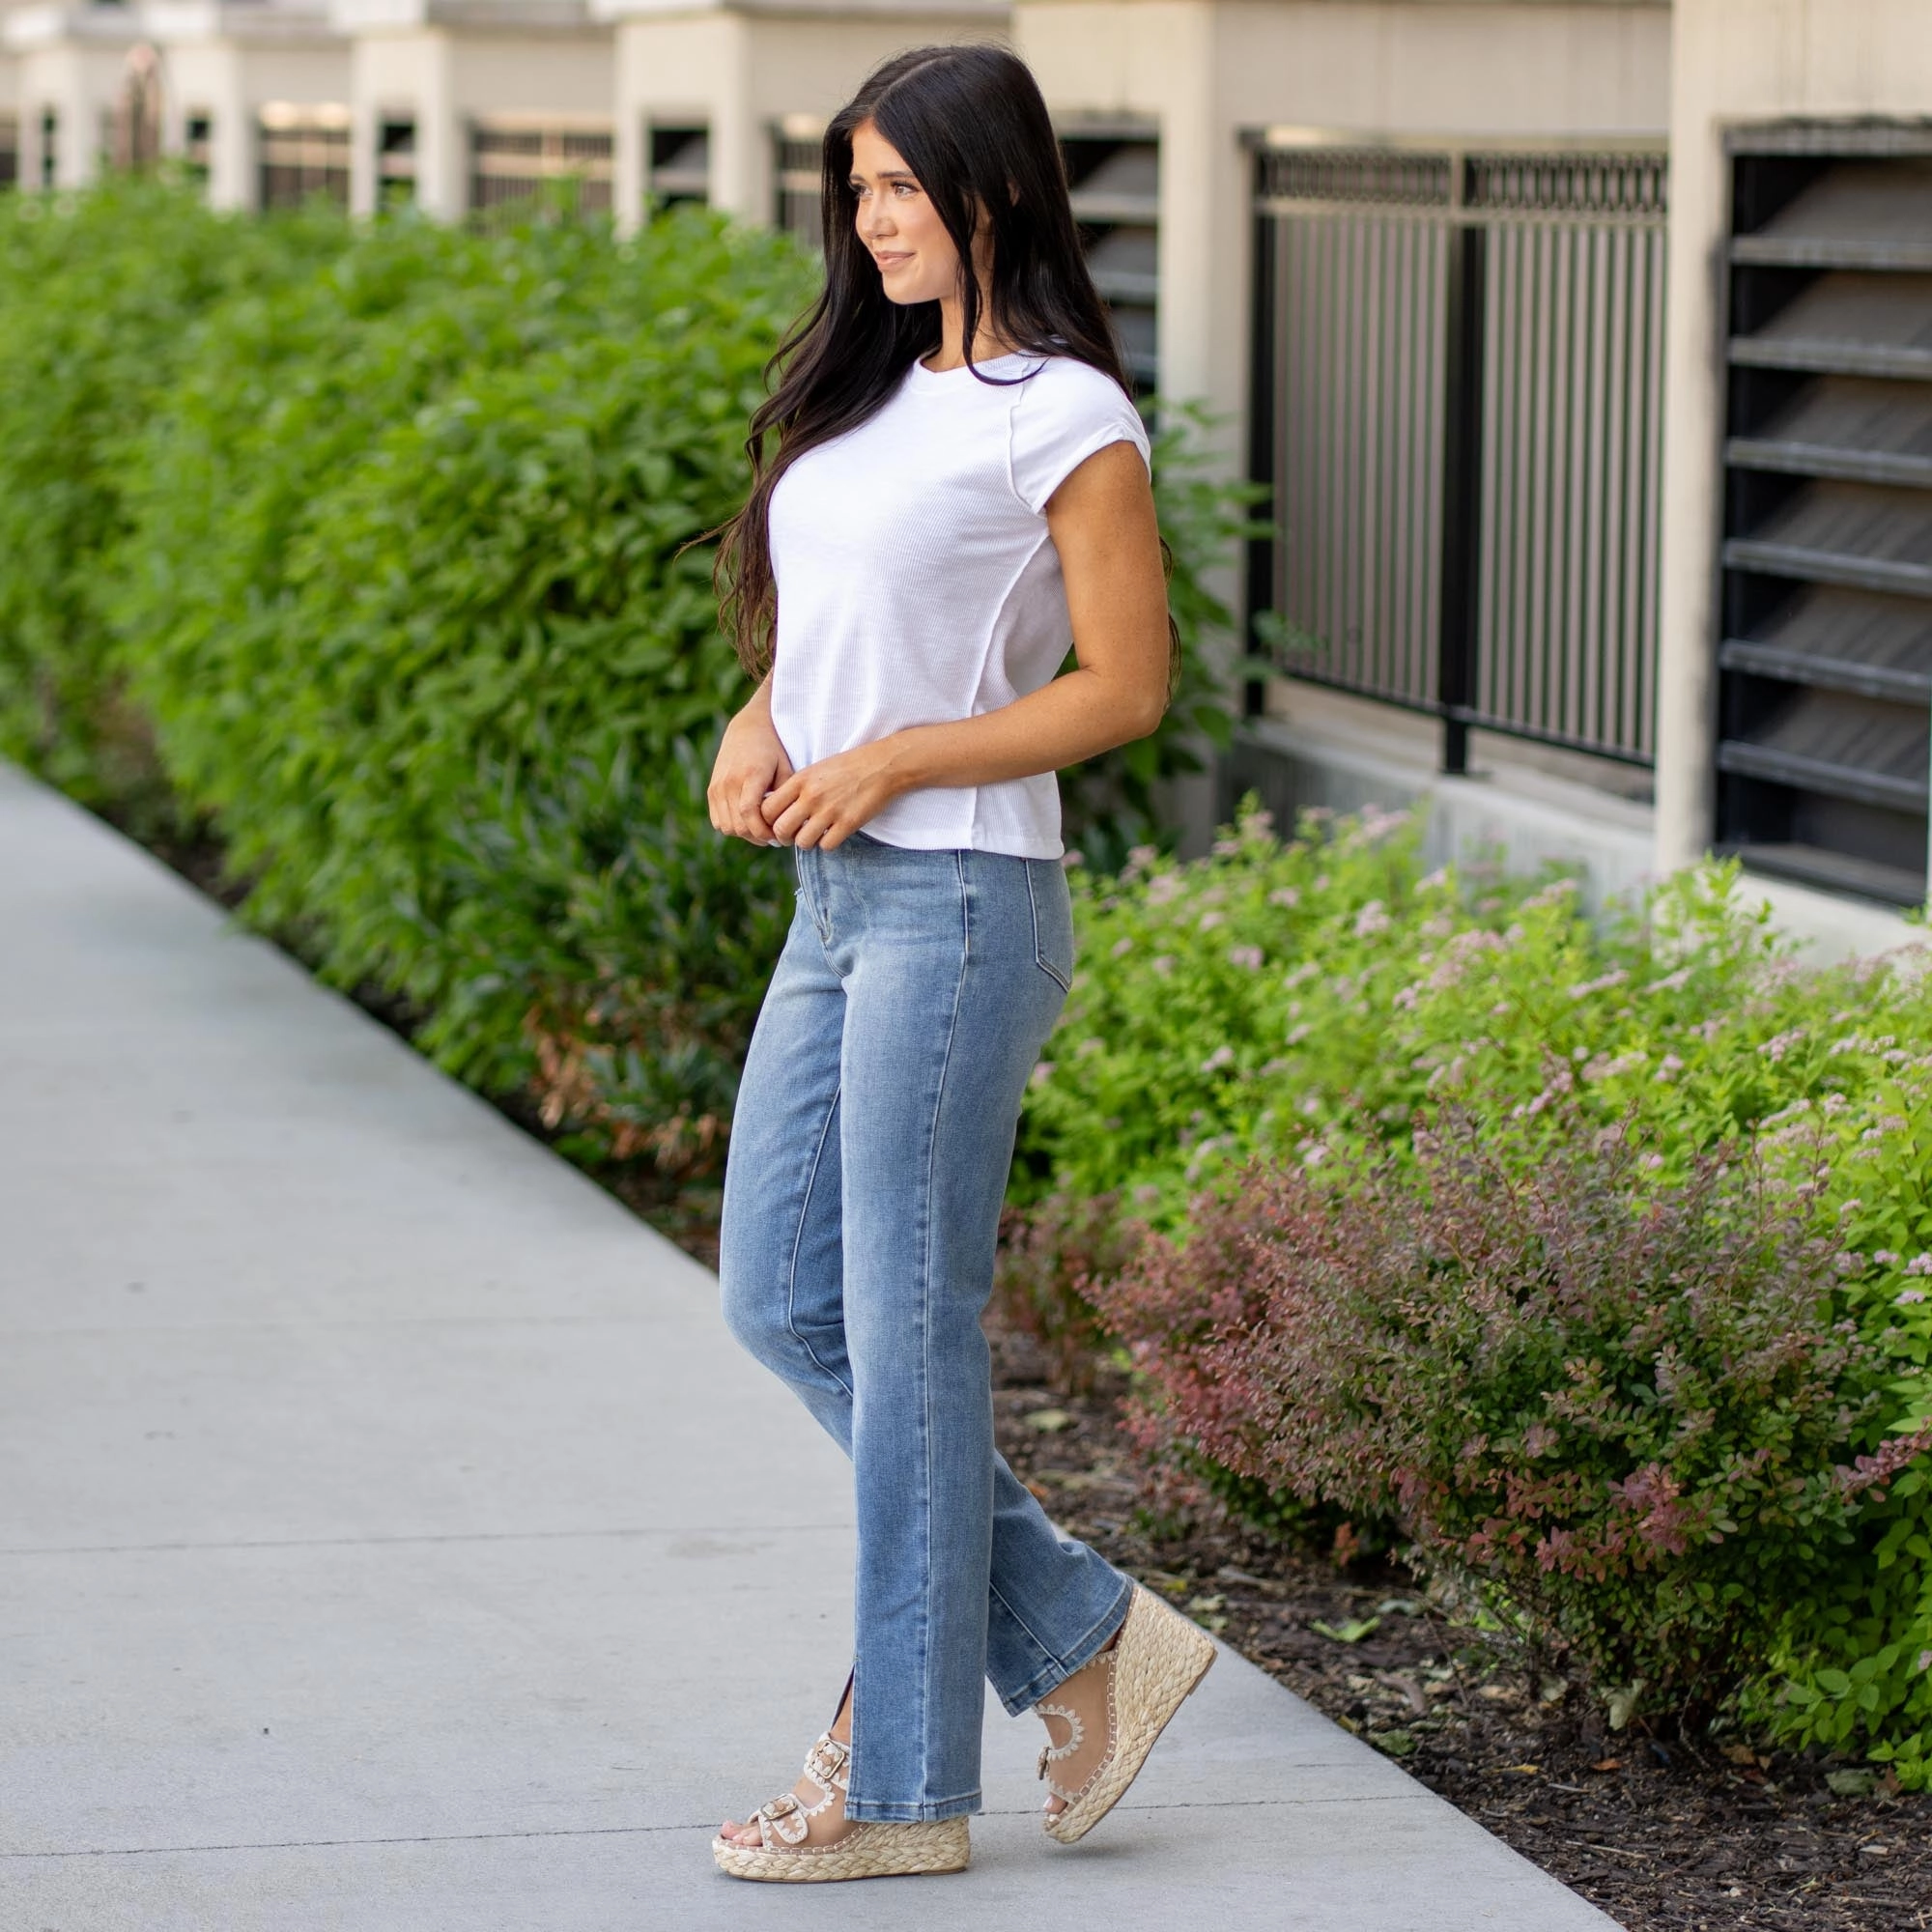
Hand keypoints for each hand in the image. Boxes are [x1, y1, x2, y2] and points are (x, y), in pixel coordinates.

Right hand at [709, 706, 795, 845]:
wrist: (747, 728)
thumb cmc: (773, 749)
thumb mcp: (785, 768)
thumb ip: (784, 796)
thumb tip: (786, 825)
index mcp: (750, 775)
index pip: (749, 813)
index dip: (763, 832)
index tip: (779, 837)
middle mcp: (729, 782)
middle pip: (738, 825)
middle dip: (758, 838)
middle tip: (775, 838)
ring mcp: (717, 787)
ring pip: (727, 827)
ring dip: (745, 834)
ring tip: (762, 830)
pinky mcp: (712, 790)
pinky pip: (718, 821)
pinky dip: (733, 827)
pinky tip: (749, 822)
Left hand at [760, 739, 905, 848]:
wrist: (882, 765)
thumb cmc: (847, 767)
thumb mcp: (815, 770)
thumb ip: (795, 788)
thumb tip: (775, 811)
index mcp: (800, 780)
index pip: (767, 808)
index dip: (767, 821)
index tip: (776, 823)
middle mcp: (811, 796)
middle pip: (781, 829)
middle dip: (783, 837)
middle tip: (791, 836)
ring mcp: (830, 810)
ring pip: (802, 842)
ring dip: (806, 842)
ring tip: (813, 835)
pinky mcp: (848, 823)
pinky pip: (826, 845)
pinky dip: (827, 844)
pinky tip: (832, 834)